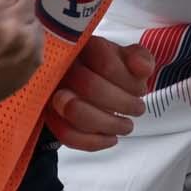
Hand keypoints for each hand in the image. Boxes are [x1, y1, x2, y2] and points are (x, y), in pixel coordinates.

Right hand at [45, 34, 152, 151]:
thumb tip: (140, 68)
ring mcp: (52, 92)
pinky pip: (66, 134)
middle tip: (138, 109)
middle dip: (122, 103)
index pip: (107, 64)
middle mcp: (64, 67)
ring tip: (126, 126)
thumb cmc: (110, 70)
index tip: (141, 90)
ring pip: (75, 112)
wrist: (86, 82)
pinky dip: (93, 142)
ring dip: (109, 124)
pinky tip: (111, 139)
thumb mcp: (128, 59)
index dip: (129, 82)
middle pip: (91, 86)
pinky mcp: (50, 116)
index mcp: (85, 48)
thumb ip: (141, 58)